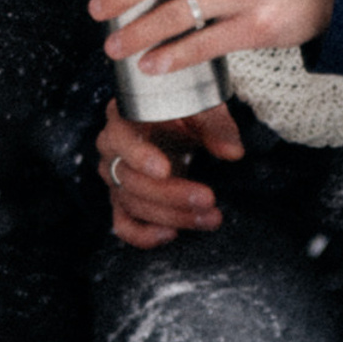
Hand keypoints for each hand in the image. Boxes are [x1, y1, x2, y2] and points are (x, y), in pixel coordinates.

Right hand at [98, 100, 243, 249]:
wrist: (176, 122)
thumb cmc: (184, 110)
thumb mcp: (200, 106)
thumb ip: (215, 125)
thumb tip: (231, 152)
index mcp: (123, 115)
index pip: (121, 137)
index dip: (139, 155)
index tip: (165, 170)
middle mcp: (111, 147)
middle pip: (130, 178)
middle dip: (171, 194)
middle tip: (207, 198)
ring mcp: (114, 176)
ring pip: (132, 203)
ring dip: (172, 215)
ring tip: (209, 217)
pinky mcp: (121, 200)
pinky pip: (123, 224)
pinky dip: (144, 235)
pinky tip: (173, 233)